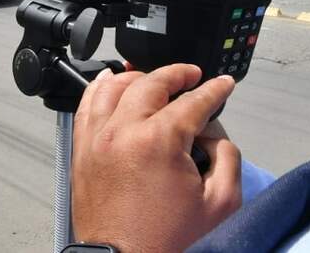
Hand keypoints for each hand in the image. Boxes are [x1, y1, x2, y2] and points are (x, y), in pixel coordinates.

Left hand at [72, 64, 240, 252]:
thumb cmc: (166, 240)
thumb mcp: (219, 203)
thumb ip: (227, 157)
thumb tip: (215, 134)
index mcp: (159, 141)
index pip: (193, 102)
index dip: (214, 90)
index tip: (223, 85)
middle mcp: (123, 131)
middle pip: (152, 83)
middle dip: (177, 74)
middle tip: (193, 75)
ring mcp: (97, 139)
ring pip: (114, 87)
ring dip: (138, 76)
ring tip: (156, 78)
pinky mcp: (82, 150)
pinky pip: (87, 106)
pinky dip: (100, 88)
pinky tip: (110, 81)